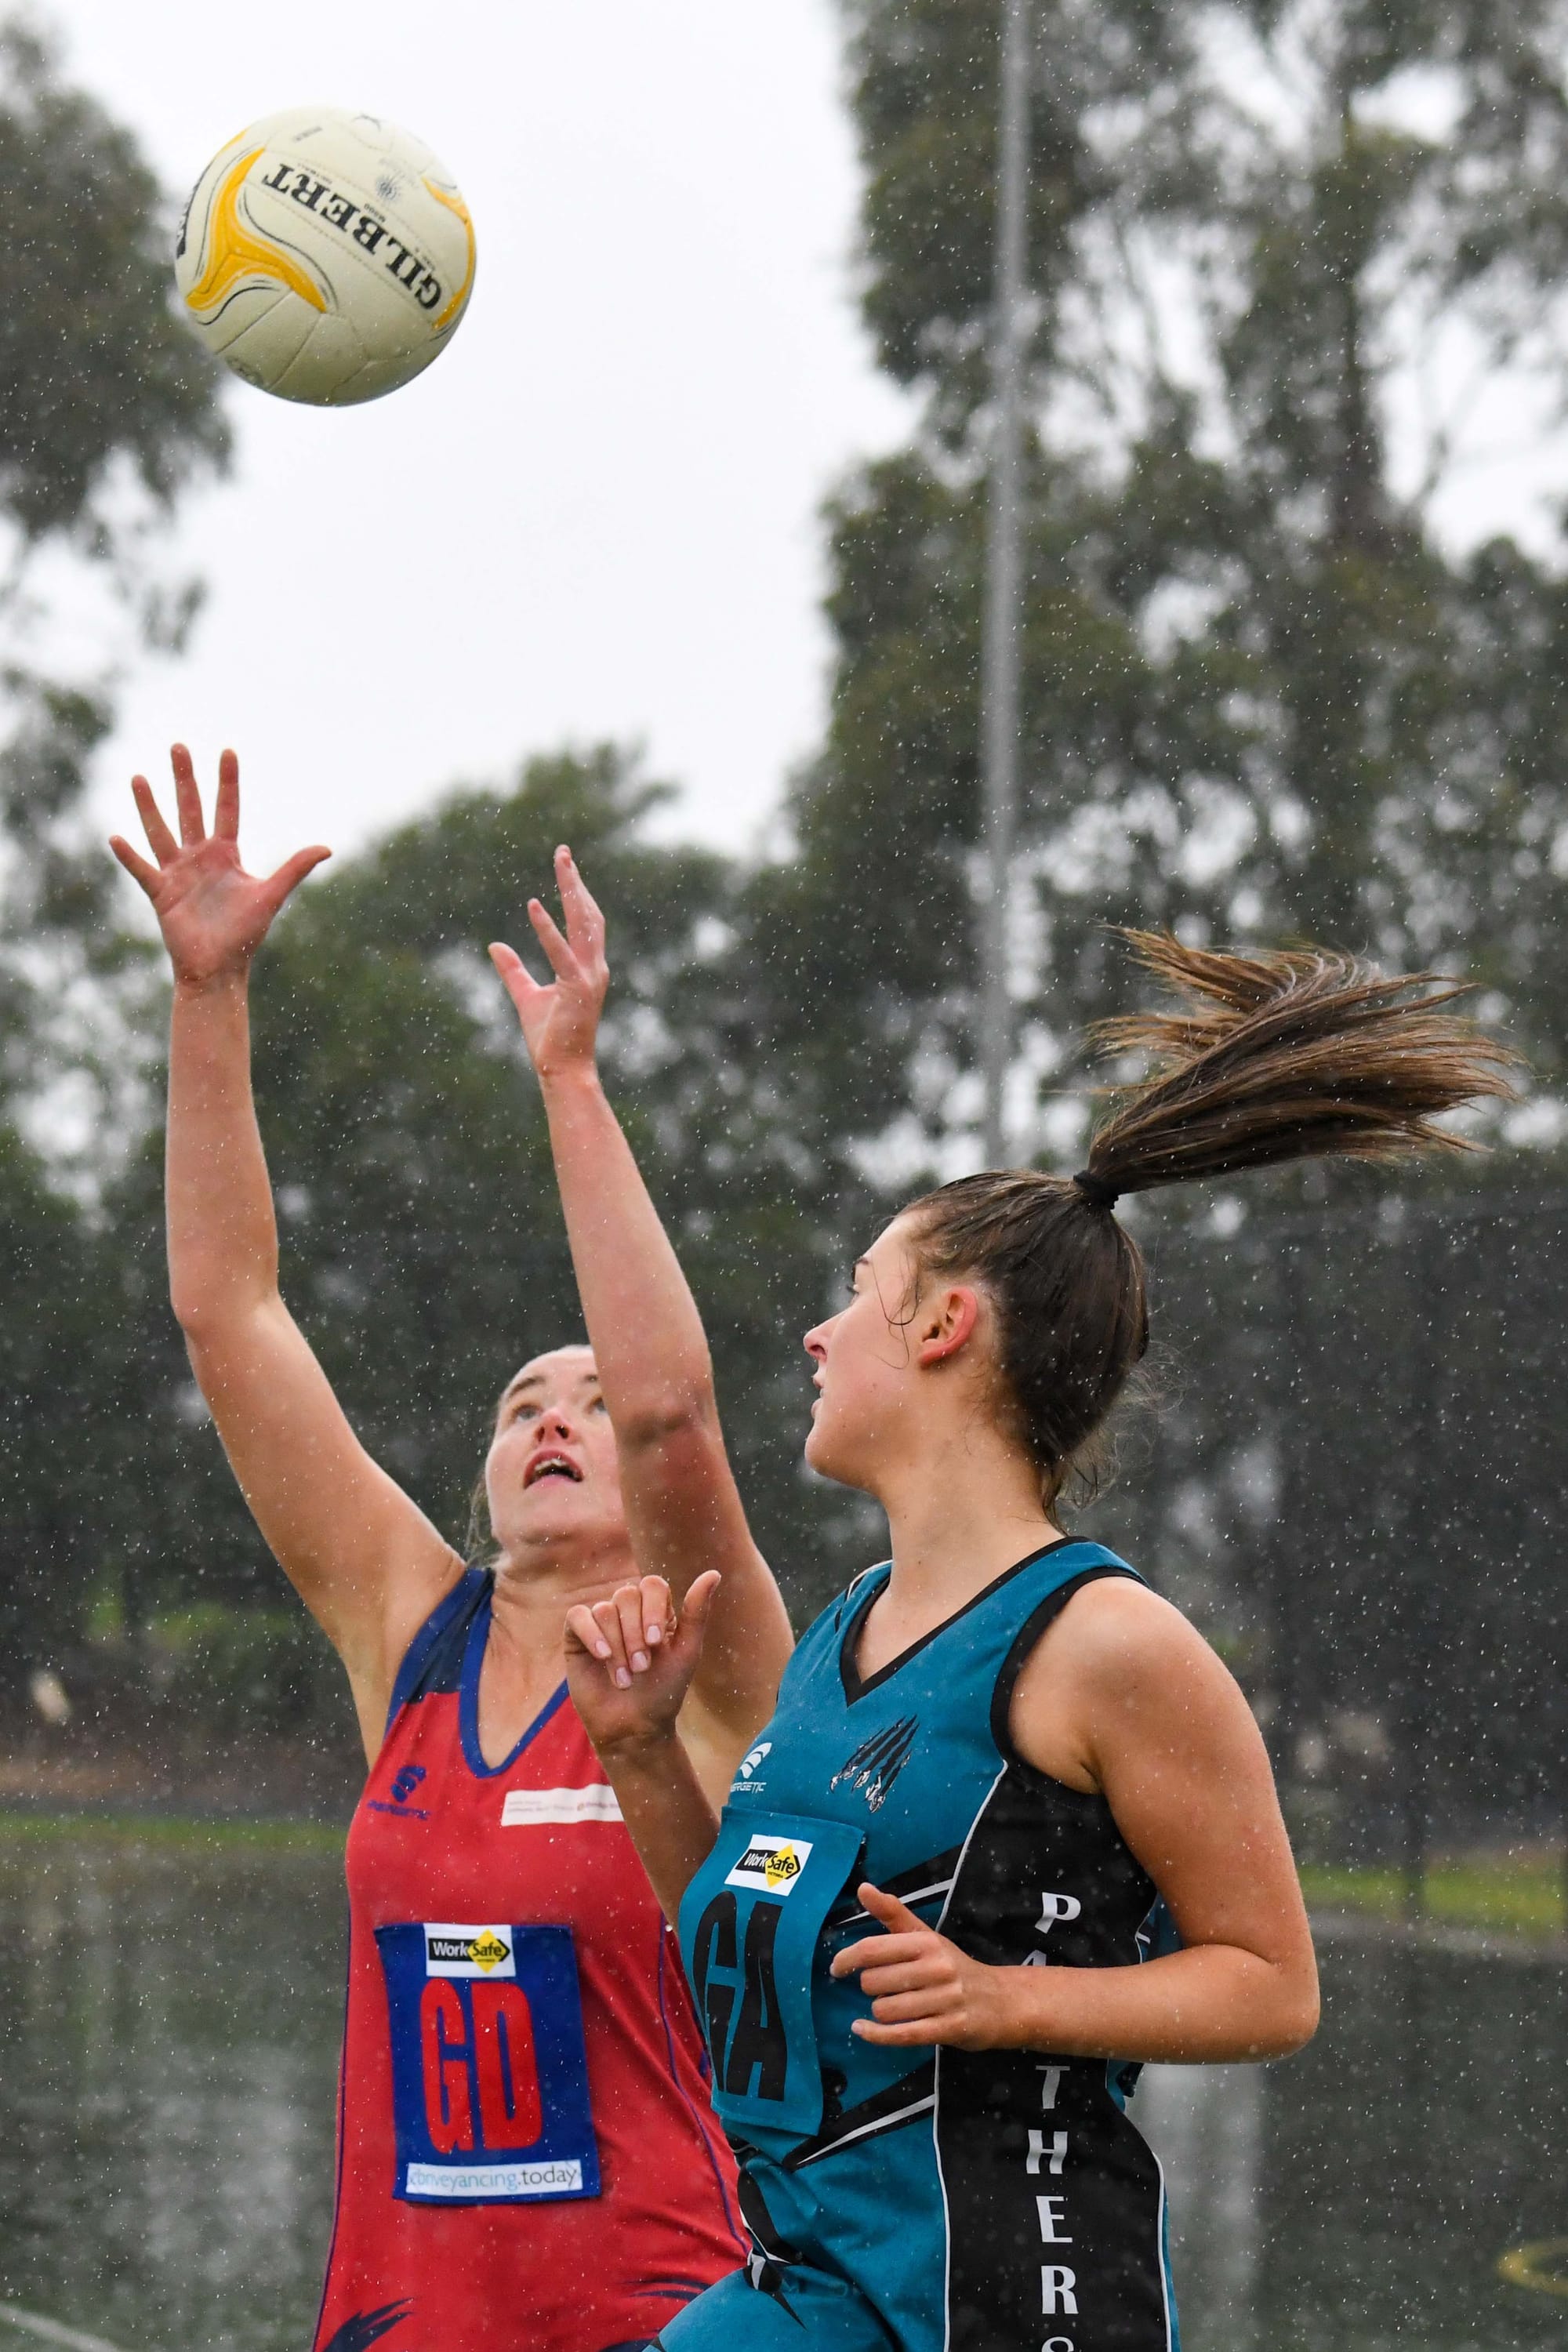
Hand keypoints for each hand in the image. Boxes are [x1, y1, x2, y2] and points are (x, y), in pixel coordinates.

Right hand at [109, 745, 329, 987]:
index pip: (227, 809)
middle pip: (189, 809)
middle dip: (184, 779)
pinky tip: (116, 837)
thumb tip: (328, 847)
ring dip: (149, 806)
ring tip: (139, 778)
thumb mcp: (271, 895)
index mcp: (226, 854)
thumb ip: (295, 868)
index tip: (227, 751)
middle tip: (178, 746)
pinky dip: (129, 856)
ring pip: (161, 831)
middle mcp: (200, 857)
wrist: (219, 968)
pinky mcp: (160, 893)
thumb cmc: (245, 934)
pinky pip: (142, 870)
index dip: (228, 781)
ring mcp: (177, 873)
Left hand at [489, 845, 607, 1082]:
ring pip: (583, 924)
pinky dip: (548, 929)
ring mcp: (589, 977)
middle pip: (587, 914)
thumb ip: (513, 971)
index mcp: (586, 967)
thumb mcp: (526, 997)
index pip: (584, 921)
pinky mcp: (577, 989)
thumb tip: (494, 945)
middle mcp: (593, 967)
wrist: (563, 1070)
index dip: (575, 892)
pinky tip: (534, 906)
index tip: (565, 864)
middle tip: (563, 851)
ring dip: (572, 891)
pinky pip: (561, 953)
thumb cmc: (550, 1039)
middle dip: (576, 881)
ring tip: (561, 862)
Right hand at [564, 1571, 718, 1758]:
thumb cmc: (663, 1691)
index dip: (652, 1610)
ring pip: (604, 1610)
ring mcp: (601, 1623)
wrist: (634, 1728)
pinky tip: (601, 1656)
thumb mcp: (686, 1651)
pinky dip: (591, 1634)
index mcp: (655, 1611)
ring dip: (617, 1646)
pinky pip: (577, 1616)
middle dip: (635, 1635)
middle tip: (641, 1667)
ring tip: (624, 1677)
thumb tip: (714, 1573)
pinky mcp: (576, 1638)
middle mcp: (627, 1612)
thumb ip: (697, 1612)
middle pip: (627, 1596)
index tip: (656, 1644)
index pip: (652, 1585)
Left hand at [830, 1883, 1020, 2049]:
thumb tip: (862, 1887)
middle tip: (883, 1987)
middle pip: (874, 1982)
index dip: (847, 1958)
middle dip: (869, 1987)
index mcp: (926, 1943)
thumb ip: (892, 1913)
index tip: (837, 1968)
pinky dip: (875, 2035)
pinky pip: (901, 2034)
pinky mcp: (948, 2029)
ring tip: (892, 2006)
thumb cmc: (953, 1967)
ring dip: (878, 2012)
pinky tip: (861, 2029)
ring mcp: (944, 2000)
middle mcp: (936, 1968)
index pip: (872, 1949)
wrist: (999, 2001)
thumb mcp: (925, 1936)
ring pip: (885, 2010)